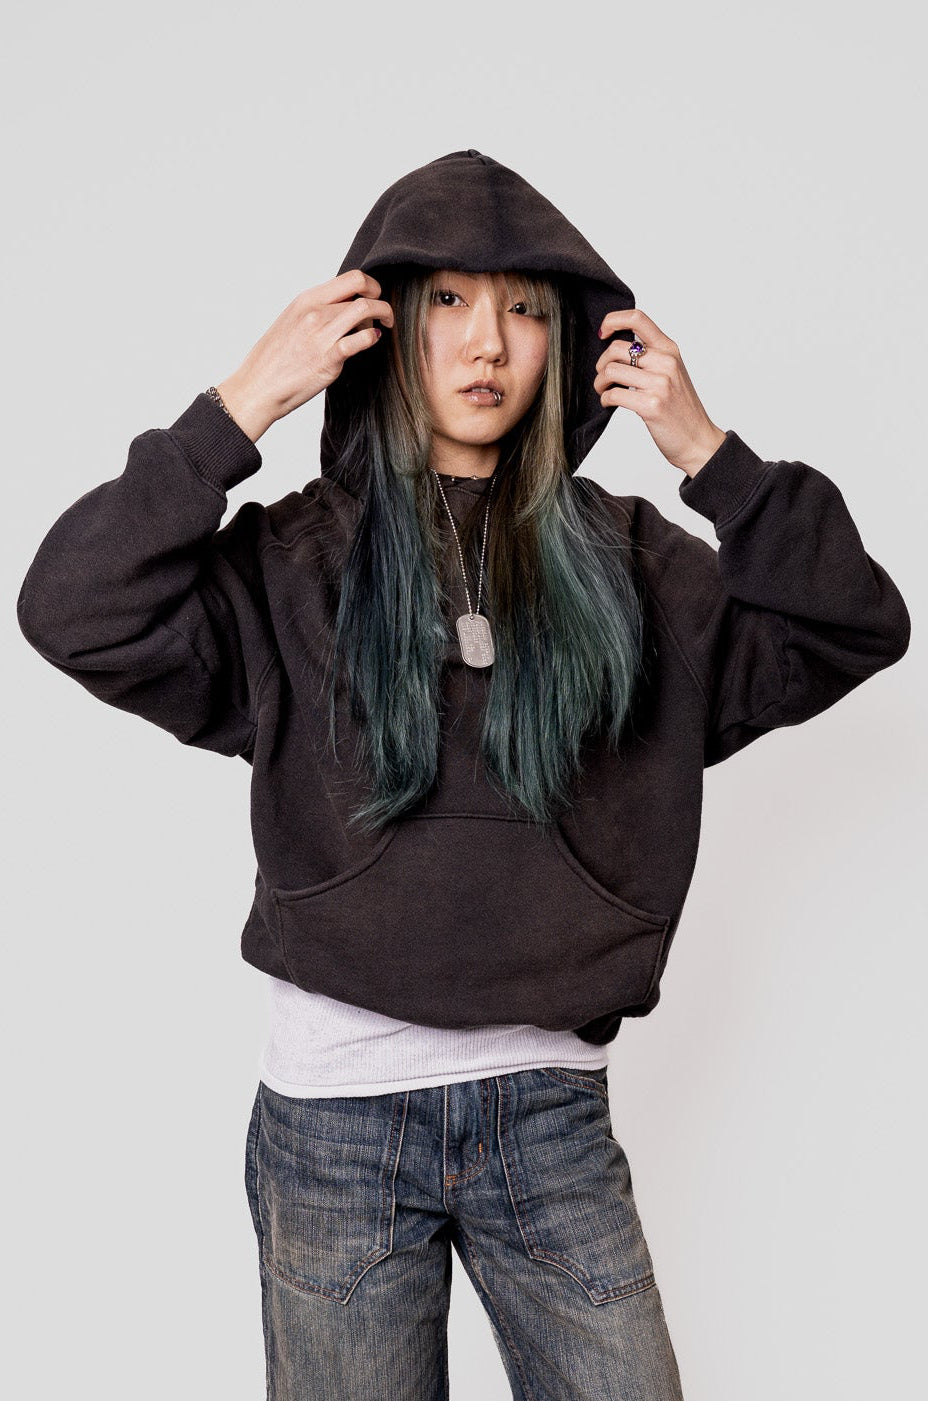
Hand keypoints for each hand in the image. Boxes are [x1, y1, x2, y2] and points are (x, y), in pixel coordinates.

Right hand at [217, 269, 394, 441]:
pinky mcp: (329, 358)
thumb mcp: (292, 321)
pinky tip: (372, 341)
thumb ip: (317, 311)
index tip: (374, 298)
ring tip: (380, 330)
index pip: (351, 277)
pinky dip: (372, 338)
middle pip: (362, 291)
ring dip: (380, 319)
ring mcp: (322, 334)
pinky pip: (360, 340)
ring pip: (365, 311)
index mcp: (306, 300)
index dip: (371, 285)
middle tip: (384, 315)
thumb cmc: (274, 358)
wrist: (258, 387)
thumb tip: (341, 307)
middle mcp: (315, 312)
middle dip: (380, 301)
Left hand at [593, 308, 725, 476]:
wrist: (698, 440)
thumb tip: (618, 348)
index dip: (613, 320)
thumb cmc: (682, 409)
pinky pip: (613, 395)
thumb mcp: (672, 373)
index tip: (603, 332)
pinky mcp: (651, 405)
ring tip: (604, 391)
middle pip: (616, 348)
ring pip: (611, 371)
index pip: (638, 319)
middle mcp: (666, 362)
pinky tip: (609, 403)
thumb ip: (652, 357)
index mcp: (670, 350)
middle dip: (601, 364)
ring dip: (600, 383)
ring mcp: (660, 384)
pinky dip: (605, 399)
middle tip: (602, 377)